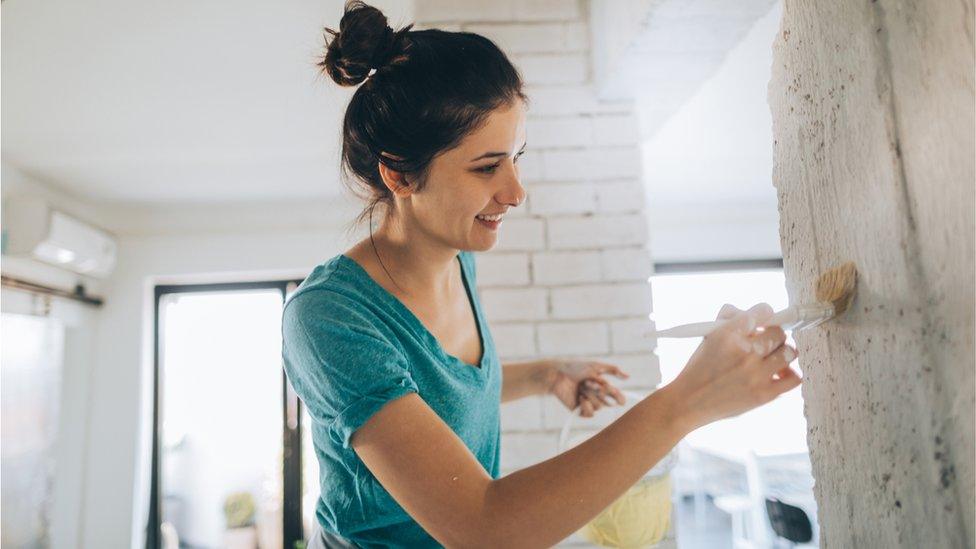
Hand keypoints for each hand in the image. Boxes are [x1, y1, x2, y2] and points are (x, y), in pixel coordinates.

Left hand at [547, 359, 628, 417]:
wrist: (558, 375)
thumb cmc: (575, 368)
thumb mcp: (595, 366)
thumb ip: (613, 370)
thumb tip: (628, 377)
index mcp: (602, 386)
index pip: (616, 396)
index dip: (619, 398)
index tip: (620, 400)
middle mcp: (596, 396)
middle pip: (609, 402)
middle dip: (602, 392)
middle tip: (592, 384)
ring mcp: (588, 403)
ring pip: (600, 407)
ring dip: (591, 395)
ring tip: (581, 387)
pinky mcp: (579, 410)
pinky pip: (590, 414)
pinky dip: (586, 405)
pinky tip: (580, 397)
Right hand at [665, 303, 800, 430]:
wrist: (689, 402)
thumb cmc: (700, 368)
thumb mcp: (708, 337)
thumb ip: (729, 319)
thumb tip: (751, 312)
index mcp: (728, 335)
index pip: (763, 311)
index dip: (765, 313)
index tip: (764, 319)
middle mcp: (744, 352)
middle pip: (779, 332)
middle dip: (773, 335)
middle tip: (765, 342)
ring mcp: (756, 374)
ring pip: (789, 352)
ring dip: (782, 352)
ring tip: (773, 358)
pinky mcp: (764, 395)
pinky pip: (794, 378)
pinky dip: (790, 373)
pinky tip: (778, 373)